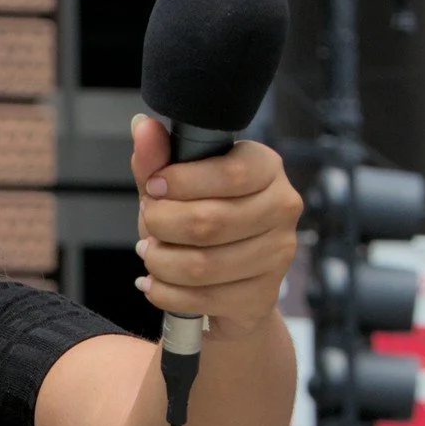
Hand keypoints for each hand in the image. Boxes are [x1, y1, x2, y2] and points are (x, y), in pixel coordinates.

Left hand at [130, 113, 301, 341]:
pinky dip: (165, 292)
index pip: (230, 173)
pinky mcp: (261, 295)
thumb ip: (158, 160)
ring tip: (150, 254)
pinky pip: (201, 298)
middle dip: (162, 225)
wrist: (224, 284)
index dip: (181, 182)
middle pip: (210, 221)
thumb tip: (143, 127)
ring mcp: (277, 255)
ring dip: (160, 261)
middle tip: (148, 227)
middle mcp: (281, 208)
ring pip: (202, 264)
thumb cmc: (200, 224)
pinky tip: (156, 283)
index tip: (153, 188)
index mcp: (266, 169)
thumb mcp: (174, 188)